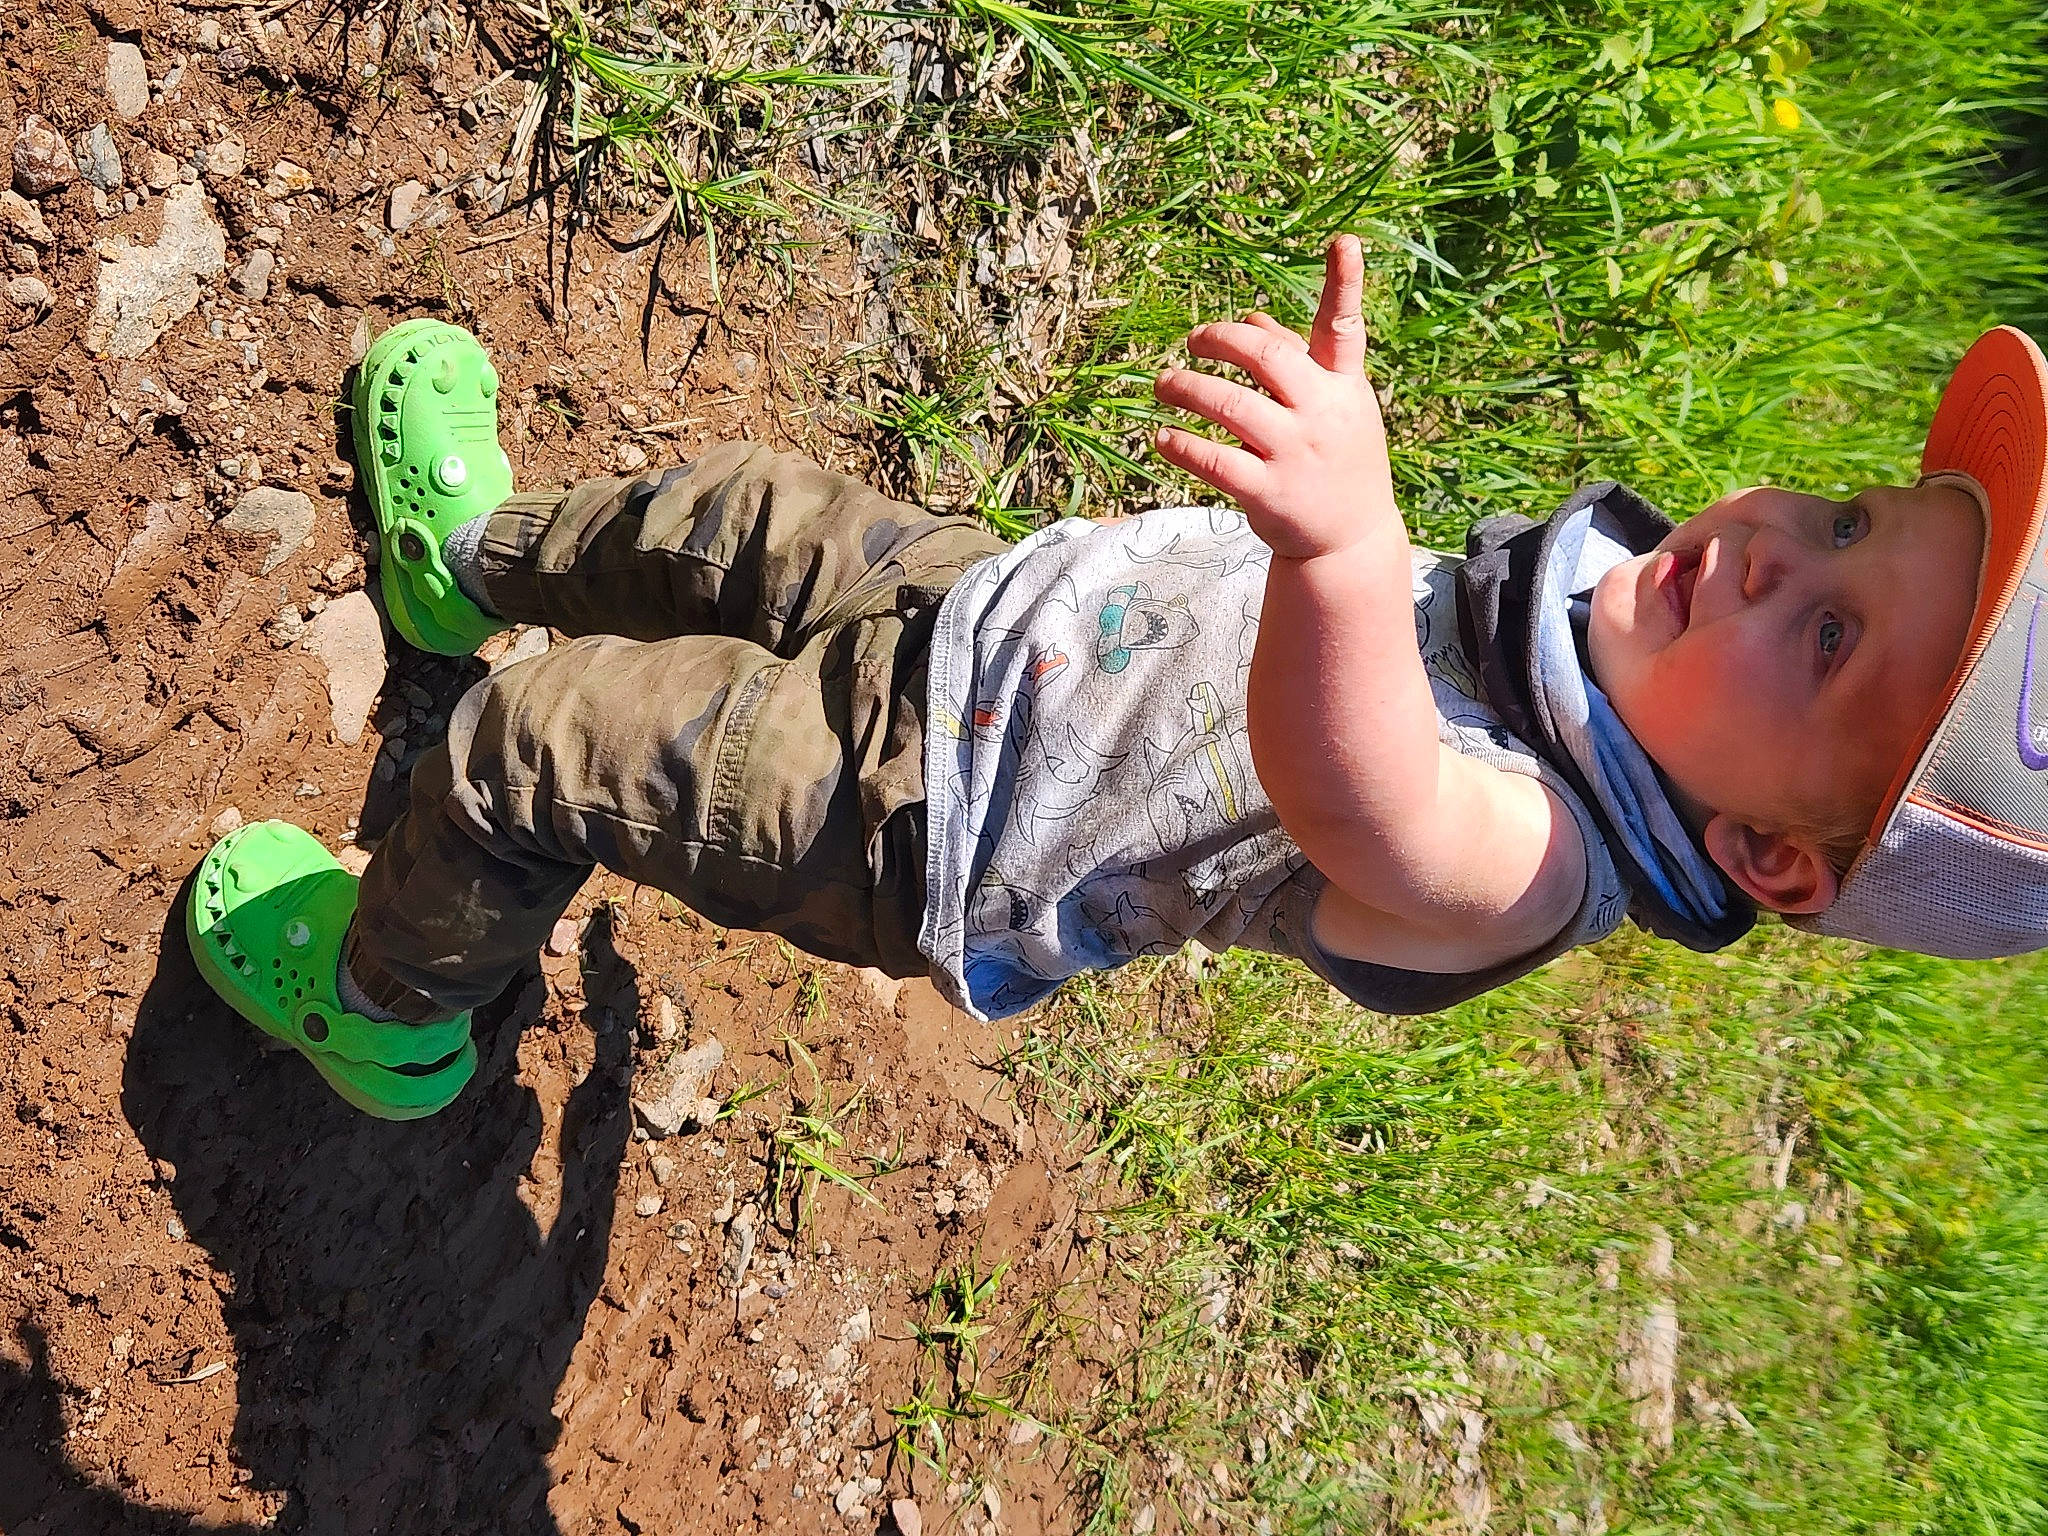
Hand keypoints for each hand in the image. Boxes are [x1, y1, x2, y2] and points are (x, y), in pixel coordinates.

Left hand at [1151, 236, 1396, 560]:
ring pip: (1230, 405)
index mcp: (1341, 384)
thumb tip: (1252, 316)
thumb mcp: (1332, 406)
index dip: (1345, 282)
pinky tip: (1162, 437)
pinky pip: (1214, 460)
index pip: (1344, 327)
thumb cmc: (1336, 459)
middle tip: (1192, 340)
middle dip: (1220, 339)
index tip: (1343, 240)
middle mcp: (1322, 413)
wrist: (1350, 540)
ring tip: (1162, 383)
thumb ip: (1296, 360)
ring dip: (1186, 388)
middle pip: (1266, 357)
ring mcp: (1295, 453)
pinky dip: (1181, 445)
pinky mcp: (1268, 492)